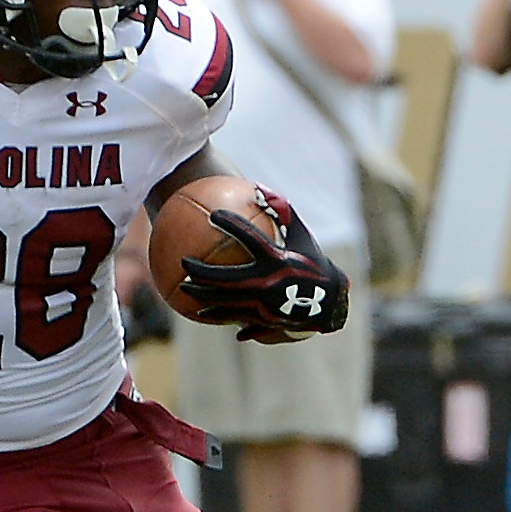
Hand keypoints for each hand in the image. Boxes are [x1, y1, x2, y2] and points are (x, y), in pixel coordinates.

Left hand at [179, 187, 349, 341]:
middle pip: (227, 279)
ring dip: (202, 296)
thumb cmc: (313, 262)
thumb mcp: (302, 236)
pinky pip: (234, 317)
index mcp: (279, 260)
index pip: (251, 239)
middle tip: (184, 262)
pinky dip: (217, 315)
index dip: (232, 225)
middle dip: (202, 272)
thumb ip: (284, 213)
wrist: (329, 303)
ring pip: (225, 303)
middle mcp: (270, 283)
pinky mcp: (264, 320)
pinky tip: (199, 312)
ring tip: (182, 288)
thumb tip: (264, 191)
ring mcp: (265, 305)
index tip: (214, 215)